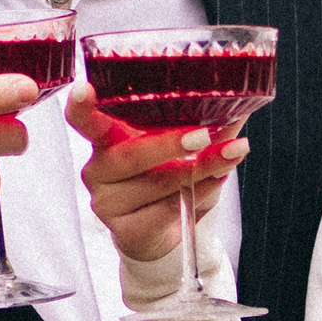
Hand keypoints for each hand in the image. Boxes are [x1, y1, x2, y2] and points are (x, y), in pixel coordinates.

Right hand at [67, 82, 246, 269]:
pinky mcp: (125, 230)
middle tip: (204, 134)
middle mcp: (98, 169)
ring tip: (232, 154)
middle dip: (169, 143)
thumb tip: (240, 100)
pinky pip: (167, 208)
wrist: (162, 232)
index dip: (81, 106)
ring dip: (200, 168)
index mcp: (105, 138)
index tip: (86, 89)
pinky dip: (201, 191)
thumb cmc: (165, 177)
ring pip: (155, 183)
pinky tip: (219, 178)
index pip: (84, 120)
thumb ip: (201, 122)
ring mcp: (108, 202)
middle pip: (128, 154)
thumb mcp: (179, 146)